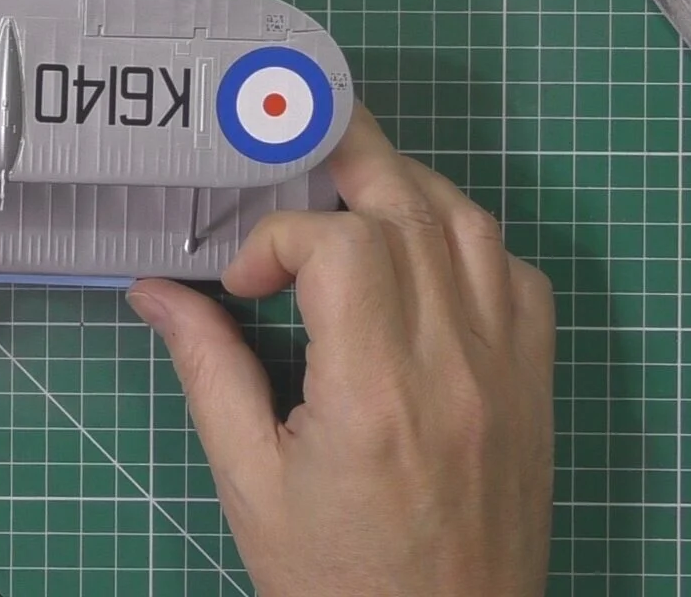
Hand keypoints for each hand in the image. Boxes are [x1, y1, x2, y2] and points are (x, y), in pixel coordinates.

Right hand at [129, 105, 554, 596]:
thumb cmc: (335, 579)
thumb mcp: (250, 483)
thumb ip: (209, 371)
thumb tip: (155, 290)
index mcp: (375, 392)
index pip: (340, 244)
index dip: (277, 237)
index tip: (242, 283)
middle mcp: (454, 365)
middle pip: (412, 205)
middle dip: (347, 154)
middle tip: (291, 138)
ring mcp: (508, 370)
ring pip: (472, 224)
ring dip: (406, 187)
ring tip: (345, 186)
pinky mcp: (535, 386)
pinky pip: (518, 275)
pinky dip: (468, 240)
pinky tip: (419, 255)